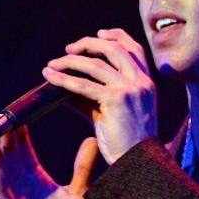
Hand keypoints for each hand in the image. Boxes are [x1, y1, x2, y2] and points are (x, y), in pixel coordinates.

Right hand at [0, 126, 97, 198]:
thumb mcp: (81, 191)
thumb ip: (84, 167)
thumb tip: (93, 140)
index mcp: (37, 178)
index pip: (25, 152)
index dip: (21, 135)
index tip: (18, 116)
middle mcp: (23, 186)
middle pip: (11, 159)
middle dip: (6, 141)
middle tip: (2, 120)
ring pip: (4, 175)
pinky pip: (6, 198)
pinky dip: (0, 186)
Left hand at [43, 28, 156, 163]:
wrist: (138, 164)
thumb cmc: (126, 143)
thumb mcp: (111, 113)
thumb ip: (92, 97)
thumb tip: (64, 86)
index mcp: (147, 84)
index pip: (134, 49)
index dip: (116, 36)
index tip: (99, 33)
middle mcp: (141, 83)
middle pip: (114, 49)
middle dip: (88, 44)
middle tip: (68, 49)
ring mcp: (130, 90)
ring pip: (96, 63)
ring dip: (70, 61)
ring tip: (53, 65)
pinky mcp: (116, 100)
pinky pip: (84, 84)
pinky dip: (64, 78)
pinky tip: (51, 77)